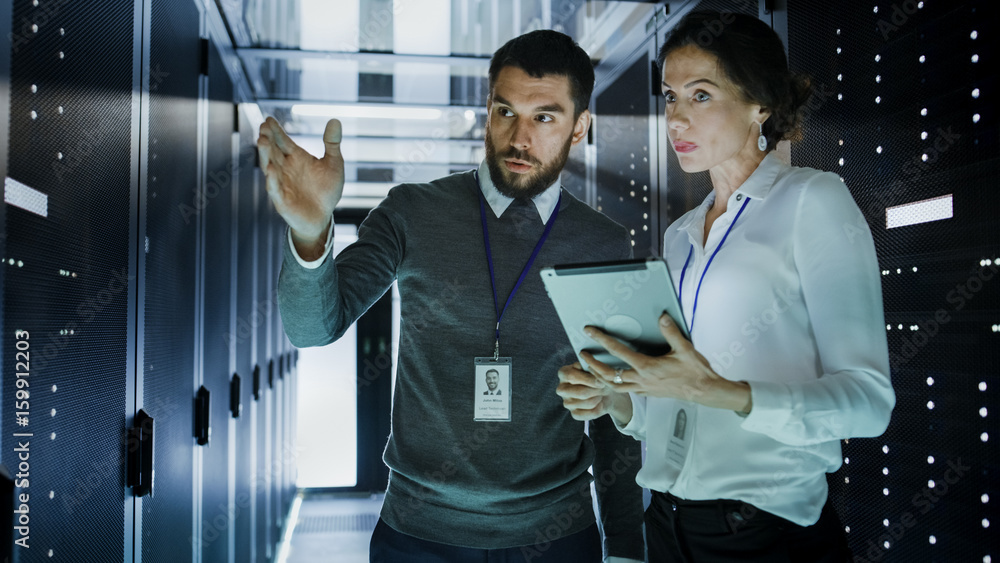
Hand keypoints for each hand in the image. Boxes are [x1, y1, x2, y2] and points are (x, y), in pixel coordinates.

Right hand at [257, 117, 344, 255]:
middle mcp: (284, 168)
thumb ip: (332, 143)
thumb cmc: (326, 190)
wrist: (324, 217)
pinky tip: (271, 169)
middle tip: (263, 127)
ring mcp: (281, 184)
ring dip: (265, 154)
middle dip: (267, 139)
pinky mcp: (282, 200)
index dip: (275, 130)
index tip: (269, 119)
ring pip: (270, 166)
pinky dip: (273, 179)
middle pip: (272, 151)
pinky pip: (275, 189)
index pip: (282, 141)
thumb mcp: (334, 164)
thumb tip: (335, 119)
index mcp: (295, 157)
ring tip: (262, 141)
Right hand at [556, 361, 632, 424]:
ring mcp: (567, 402)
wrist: (605, 392)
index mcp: (563, 373)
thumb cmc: (597, 377)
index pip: (571, 376)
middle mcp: (561, 389)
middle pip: (580, 392)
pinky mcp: (574, 413)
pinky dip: (597, 409)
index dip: (588, 379)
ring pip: (587, 403)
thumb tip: (591, 365)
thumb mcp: (594, 368)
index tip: (600, 381)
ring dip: (598, 398)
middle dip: (596, 390)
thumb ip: (591, 366)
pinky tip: (599, 403)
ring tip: (601, 393)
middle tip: (603, 387)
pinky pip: (588, 414)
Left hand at [582, 313, 751, 412]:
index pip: (618, 351)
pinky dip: (614, 384)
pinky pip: (625, 390)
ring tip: (591, 369)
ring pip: (614, 385)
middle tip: (582, 355)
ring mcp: (643, 389)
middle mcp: (641, 380)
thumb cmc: (695, 372)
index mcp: (647, 367)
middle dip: (592, 364)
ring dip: (600, 377)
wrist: (704, 392)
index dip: (601, 339)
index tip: (590, 332)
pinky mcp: (648, 394)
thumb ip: (671, 332)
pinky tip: (613, 379)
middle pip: (608, 374)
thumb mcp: (684, 348)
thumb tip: (662, 317)